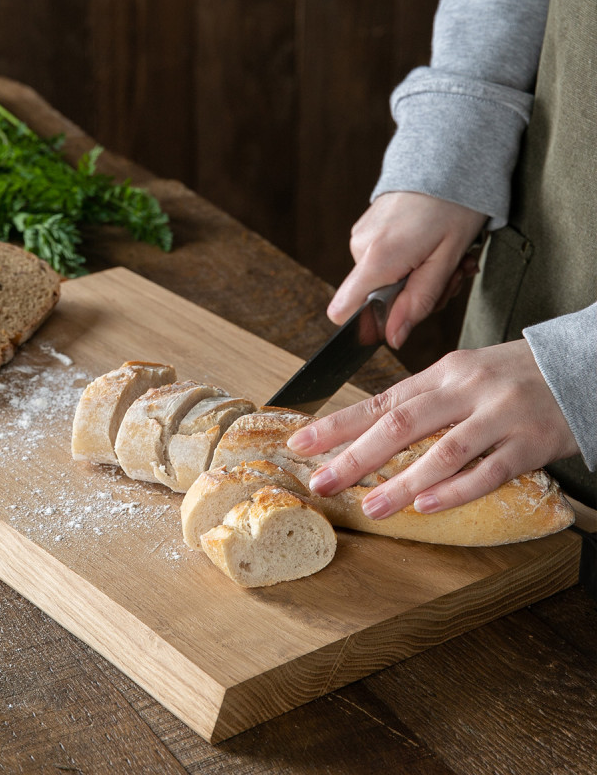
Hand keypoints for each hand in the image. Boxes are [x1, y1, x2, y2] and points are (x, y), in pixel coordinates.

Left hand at [287, 340, 579, 517]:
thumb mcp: (463, 374)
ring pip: (443, 452)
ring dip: (402, 482)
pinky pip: (489, 471)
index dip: (338, 424)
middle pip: (400, 424)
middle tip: (321, 481)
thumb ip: (422, 400)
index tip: (301, 443)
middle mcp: (465, 390)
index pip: (380, 401)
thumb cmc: (512, 374)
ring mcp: (499, 416)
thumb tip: (370, 428)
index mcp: (443, 373)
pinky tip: (426, 505)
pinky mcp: (530, 443)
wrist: (581, 364)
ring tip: (370, 506)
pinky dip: (455, 490)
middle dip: (355, 456)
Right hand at [329, 192, 486, 348]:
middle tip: (449, 274)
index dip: (368, 323)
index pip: (344, 310)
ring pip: (383, 281)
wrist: (449, 155)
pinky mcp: (367, 229)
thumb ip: (418, 302)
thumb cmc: (454, 204)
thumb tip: (392, 337)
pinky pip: (383, 261)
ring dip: (417, 277)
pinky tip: (429, 245)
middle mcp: (360, 247)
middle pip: (376, 299)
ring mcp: (361, 236)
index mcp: (378, 258)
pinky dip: (408, 261)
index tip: (402, 313)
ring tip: (444, 256)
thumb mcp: (446, 261)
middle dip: (415, 295)